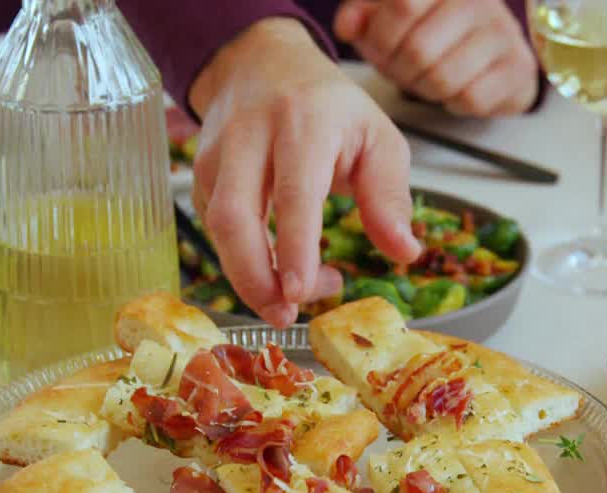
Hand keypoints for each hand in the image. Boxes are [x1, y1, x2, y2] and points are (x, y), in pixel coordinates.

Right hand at [189, 18, 420, 327]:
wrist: (262, 64)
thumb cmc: (330, 108)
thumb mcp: (378, 138)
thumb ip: (391, 197)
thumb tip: (405, 253)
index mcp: (304, 123)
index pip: (294, 192)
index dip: (294, 246)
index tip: (299, 291)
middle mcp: (250, 137)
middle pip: (235, 217)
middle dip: (255, 277)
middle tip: (286, 315)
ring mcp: (217, 156)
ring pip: (218, 229)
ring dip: (248, 277)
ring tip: (287, 300)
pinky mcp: (201, 176)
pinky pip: (214, 231)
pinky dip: (242, 261)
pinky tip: (276, 269)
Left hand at [334, 0, 538, 116]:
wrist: (487, 56)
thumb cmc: (430, 32)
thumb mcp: (387, 16)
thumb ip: (361, 14)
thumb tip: (346, 26)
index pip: (403, 4)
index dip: (381, 36)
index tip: (379, 47)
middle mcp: (479, 1)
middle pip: (419, 49)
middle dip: (400, 69)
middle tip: (400, 69)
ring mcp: (503, 33)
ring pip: (443, 77)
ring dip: (424, 88)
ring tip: (426, 78)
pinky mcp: (518, 68)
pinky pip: (470, 98)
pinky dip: (453, 102)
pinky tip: (454, 88)